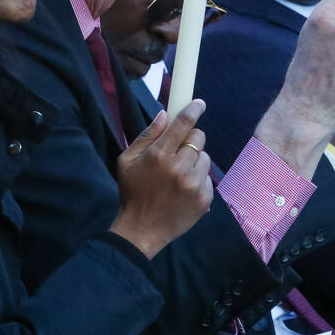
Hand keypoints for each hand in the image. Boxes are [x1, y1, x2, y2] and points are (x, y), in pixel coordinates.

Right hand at [111, 101, 212, 258]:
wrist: (142, 230)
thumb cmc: (132, 193)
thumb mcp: (127, 161)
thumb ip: (146, 136)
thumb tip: (165, 114)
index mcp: (159, 155)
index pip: (183, 124)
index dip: (193, 109)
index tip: (200, 103)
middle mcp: (179, 167)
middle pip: (198, 137)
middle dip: (190, 139)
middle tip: (178, 152)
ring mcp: (194, 184)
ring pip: (205, 157)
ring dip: (195, 161)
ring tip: (179, 175)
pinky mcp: (204, 198)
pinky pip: (208, 178)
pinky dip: (199, 180)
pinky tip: (184, 190)